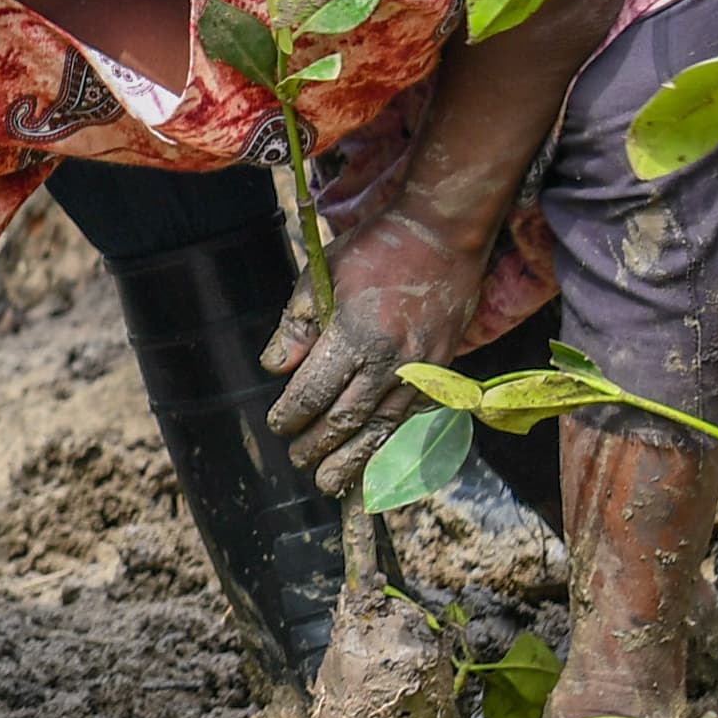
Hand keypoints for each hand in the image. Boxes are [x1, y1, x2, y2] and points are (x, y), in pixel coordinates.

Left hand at [262, 208, 487, 497]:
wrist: (443, 235)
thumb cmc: (375, 248)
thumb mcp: (322, 275)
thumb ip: (297, 325)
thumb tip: (275, 368)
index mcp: (357, 335)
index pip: (315, 391)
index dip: (292, 414)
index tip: (277, 424)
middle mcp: (392, 361)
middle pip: (348, 418)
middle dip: (319, 445)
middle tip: (298, 460)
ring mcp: (422, 370)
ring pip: (383, 428)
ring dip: (354, 459)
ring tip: (330, 482)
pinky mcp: (442, 372)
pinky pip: (411, 419)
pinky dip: (389, 445)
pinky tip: (373, 461)